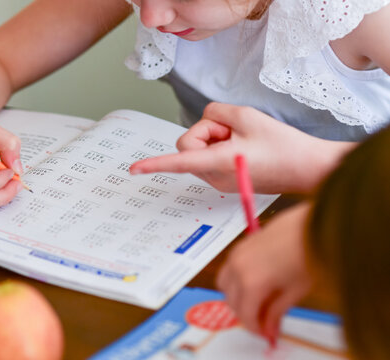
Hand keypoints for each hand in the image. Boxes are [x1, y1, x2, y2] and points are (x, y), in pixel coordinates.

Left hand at [129, 102, 349, 193]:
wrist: (308, 168)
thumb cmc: (282, 145)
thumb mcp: (246, 116)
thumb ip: (217, 112)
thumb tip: (207, 119)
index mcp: (219, 163)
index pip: (179, 161)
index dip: (155, 163)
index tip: (134, 170)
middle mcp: (215, 177)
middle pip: (190, 143)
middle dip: (207, 130)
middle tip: (234, 129)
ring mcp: (220, 182)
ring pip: (200, 149)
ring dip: (217, 137)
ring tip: (245, 139)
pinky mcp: (226, 181)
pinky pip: (210, 156)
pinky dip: (222, 146)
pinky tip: (246, 147)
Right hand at [216, 203, 312, 338]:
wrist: (313, 224)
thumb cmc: (308, 253)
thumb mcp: (295, 290)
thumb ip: (277, 311)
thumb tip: (270, 327)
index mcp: (251, 282)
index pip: (245, 314)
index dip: (256, 328)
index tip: (266, 333)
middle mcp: (238, 268)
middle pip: (231, 301)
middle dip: (246, 313)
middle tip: (264, 321)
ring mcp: (237, 254)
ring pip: (225, 284)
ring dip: (237, 296)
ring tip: (258, 301)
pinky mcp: (241, 245)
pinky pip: (229, 268)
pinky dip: (237, 280)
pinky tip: (257, 282)